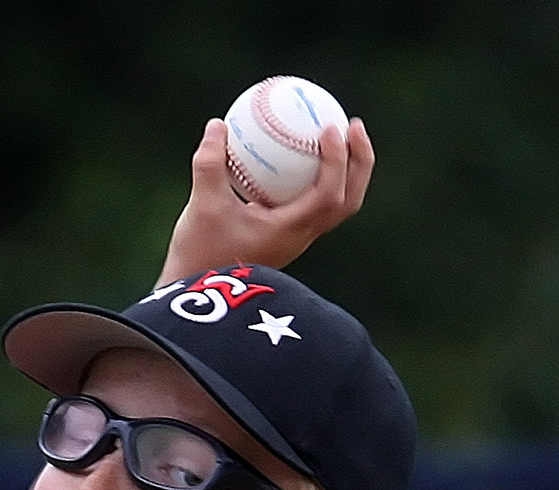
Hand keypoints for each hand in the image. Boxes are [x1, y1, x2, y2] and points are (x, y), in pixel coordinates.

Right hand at [157, 115, 374, 284]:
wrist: (199, 296)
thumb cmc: (200, 254)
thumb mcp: (202, 205)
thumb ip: (210, 163)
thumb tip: (217, 125)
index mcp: (290, 232)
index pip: (329, 195)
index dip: (337, 161)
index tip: (330, 129)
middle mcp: (300, 238)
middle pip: (348, 202)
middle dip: (359, 163)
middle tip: (352, 124)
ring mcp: (296, 239)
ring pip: (335, 205)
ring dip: (345, 170)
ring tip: (336, 135)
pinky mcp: (285, 237)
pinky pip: (312, 202)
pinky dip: (317, 177)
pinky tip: (299, 153)